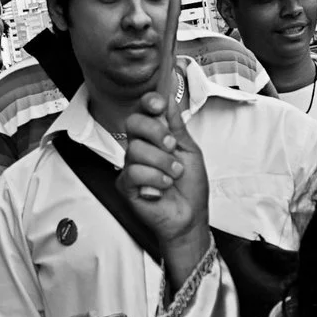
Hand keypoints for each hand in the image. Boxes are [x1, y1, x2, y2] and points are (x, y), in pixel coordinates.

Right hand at [121, 88, 208, 287]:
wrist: (190, 216)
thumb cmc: (190, 187)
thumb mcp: (189, 151)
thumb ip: (176, 127)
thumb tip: (169, 100)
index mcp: (154, 138)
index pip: (143, 112)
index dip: (148, 104)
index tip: (159, 106)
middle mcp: (139, 149)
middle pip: (134, 124)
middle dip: (156, 132)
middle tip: (171, 146)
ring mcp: (130, 167)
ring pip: (136, 149)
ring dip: (162, 162)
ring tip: (174, 175)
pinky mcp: (125, 186)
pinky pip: (133, 172)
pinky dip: (154, 178)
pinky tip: (164, 187)